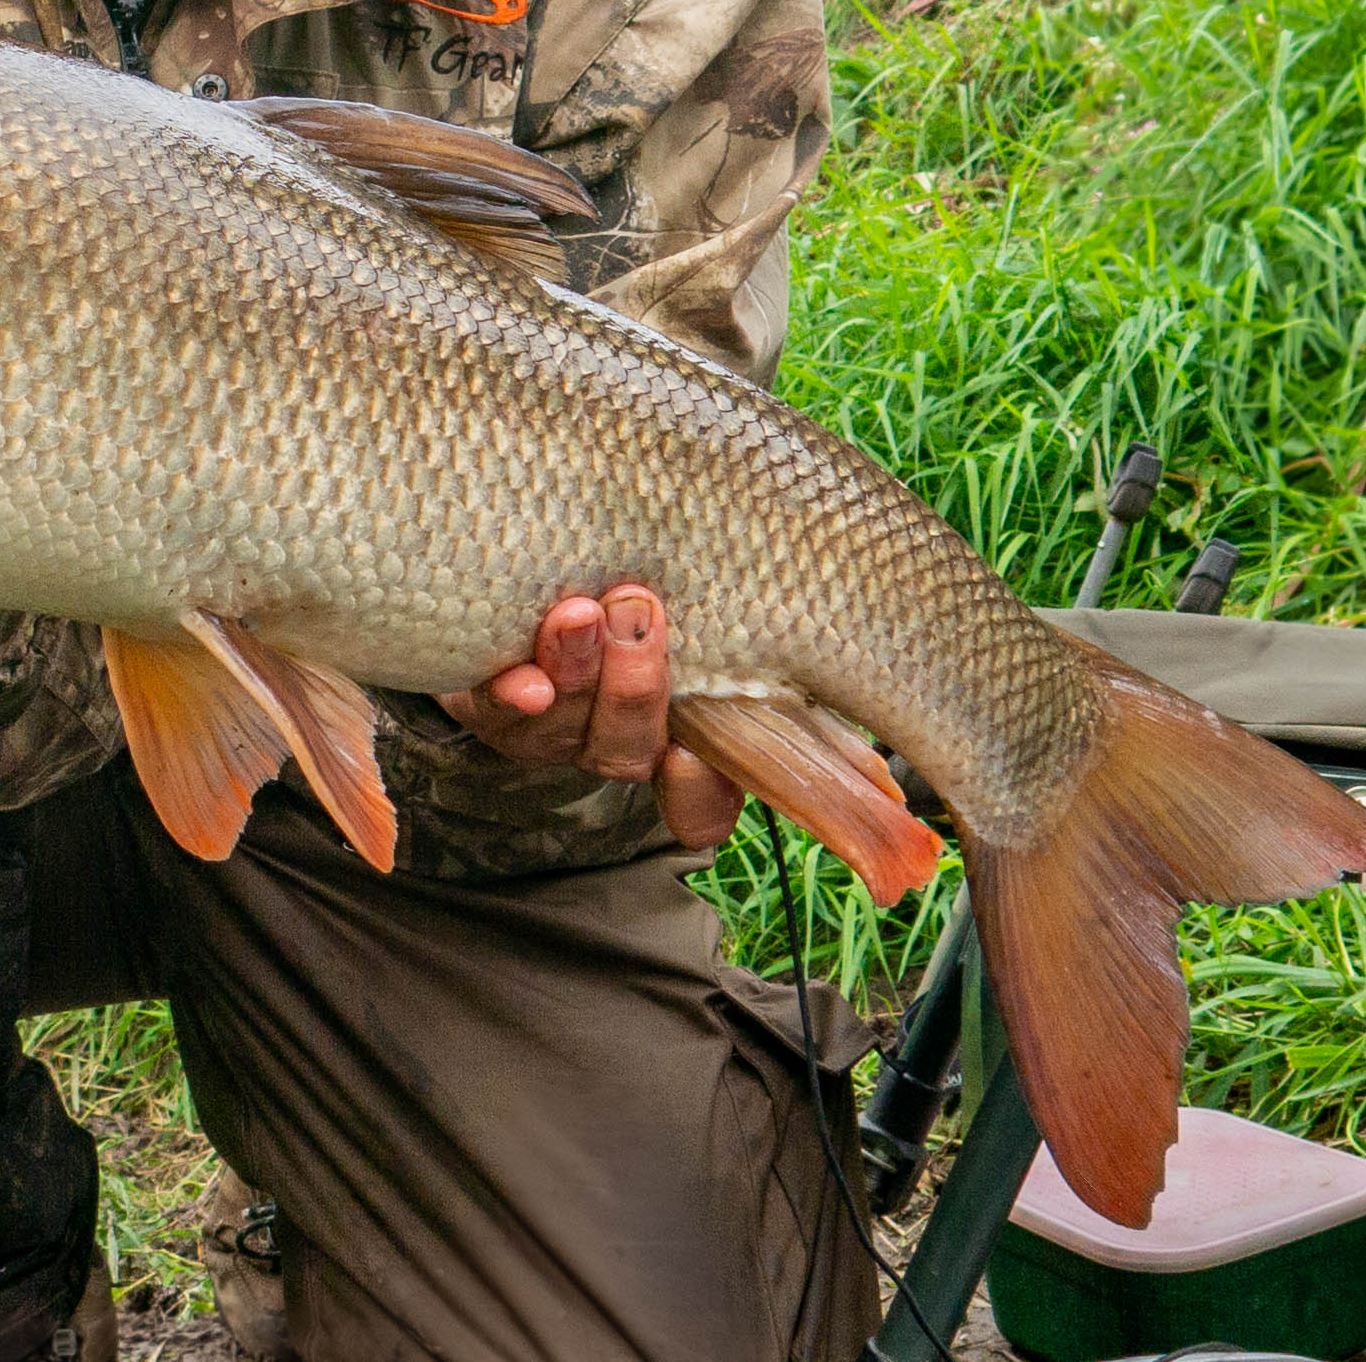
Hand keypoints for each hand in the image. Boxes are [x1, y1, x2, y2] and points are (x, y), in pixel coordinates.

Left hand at [438, 584, 744, 849]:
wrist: (523, 562)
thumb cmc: (637, 573)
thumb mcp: (701, 590)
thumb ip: (744, 595)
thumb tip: (876, 568)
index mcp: (680, 736)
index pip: (702, 802)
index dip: (697, 794)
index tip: (690, 759)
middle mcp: (614, 742)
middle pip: (629, 748)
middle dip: (636, 686)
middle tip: (640, 611)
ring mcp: (549, 730)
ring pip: (565, 727)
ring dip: (577, 670)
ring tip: (580, 612)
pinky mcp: (489, 705)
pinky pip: (495, 715)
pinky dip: (511, 695)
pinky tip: (523, 680)